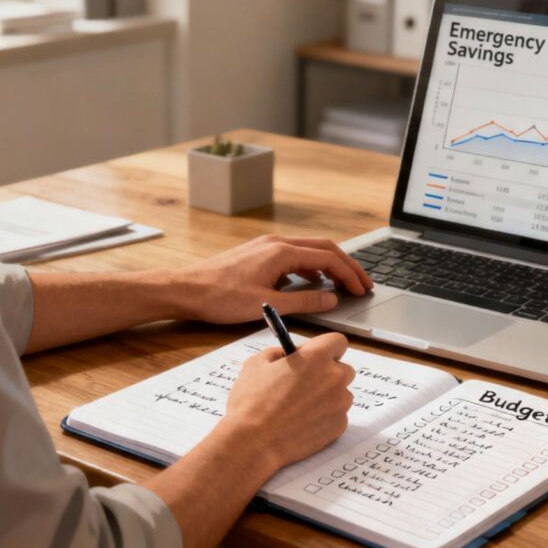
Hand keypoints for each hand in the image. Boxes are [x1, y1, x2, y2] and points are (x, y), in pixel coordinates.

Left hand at [175, 235, 372, 323]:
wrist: (186, 289)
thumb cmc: (220, 297)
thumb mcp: (268, 305)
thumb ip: (304, 302)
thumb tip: (331, 299)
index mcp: (281, 252)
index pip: (328, 257)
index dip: (350, 274)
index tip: (362, 290)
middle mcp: (276, 242)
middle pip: (323, 248)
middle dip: (346, 266)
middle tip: (362, 285)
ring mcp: (266, 246)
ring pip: (308, 251)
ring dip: (328, 266)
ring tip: (342, 286)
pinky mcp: (258, 254)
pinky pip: (293, 256)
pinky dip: (310, 268)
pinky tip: (311, 284)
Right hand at [220, 333, 354, 470]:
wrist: (253, 442)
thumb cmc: (252, 402)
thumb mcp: (256, 364)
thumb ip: (278, 353)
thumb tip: (288, 354)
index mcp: (316, 357)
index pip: (338, 342)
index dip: (325, 348)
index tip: (313, 356)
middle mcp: (334, 378)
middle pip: (343, 369)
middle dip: (328, 373)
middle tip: (305, 383)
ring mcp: (339, 404)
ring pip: (341, 394)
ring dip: (327, 396)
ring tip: (299, 407)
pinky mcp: (339, 426)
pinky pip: (337, 415)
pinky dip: (324, 416)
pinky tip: (302, 422)